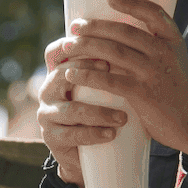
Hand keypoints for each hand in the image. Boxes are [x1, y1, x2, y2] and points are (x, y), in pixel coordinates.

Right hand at [37, 38, 127, 187]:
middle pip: (62, 75)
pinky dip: (93, 134)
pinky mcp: (51, 137)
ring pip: (71, 110)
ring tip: (123, 118)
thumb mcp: (101, 85)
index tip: (106, 59)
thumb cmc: (100, 109)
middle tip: (118, 78)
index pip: (57, 52)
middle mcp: (48, 89)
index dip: (76, 50)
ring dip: (99, 113)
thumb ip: (109, 65)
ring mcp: (47, 114)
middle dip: (89, 74)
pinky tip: (111, 134)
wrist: (88, 151)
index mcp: (58, 72)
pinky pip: (71, 134)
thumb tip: (140, 36)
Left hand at [60, 0, 187, 157]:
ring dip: (87, 47)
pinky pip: (110, 80)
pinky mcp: (143, 94)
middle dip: (95, 26)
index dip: (132, 3)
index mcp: (172, 40)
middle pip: (124, 31)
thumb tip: (112, 35)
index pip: (153, 13)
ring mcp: (154, 73)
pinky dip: (88, 75)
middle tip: (74, 26)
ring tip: (68, 46)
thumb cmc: (174, 89)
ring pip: (114, 52)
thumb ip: (150, 48)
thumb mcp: (172, 61)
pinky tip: (72, 74)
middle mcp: (164, 52)